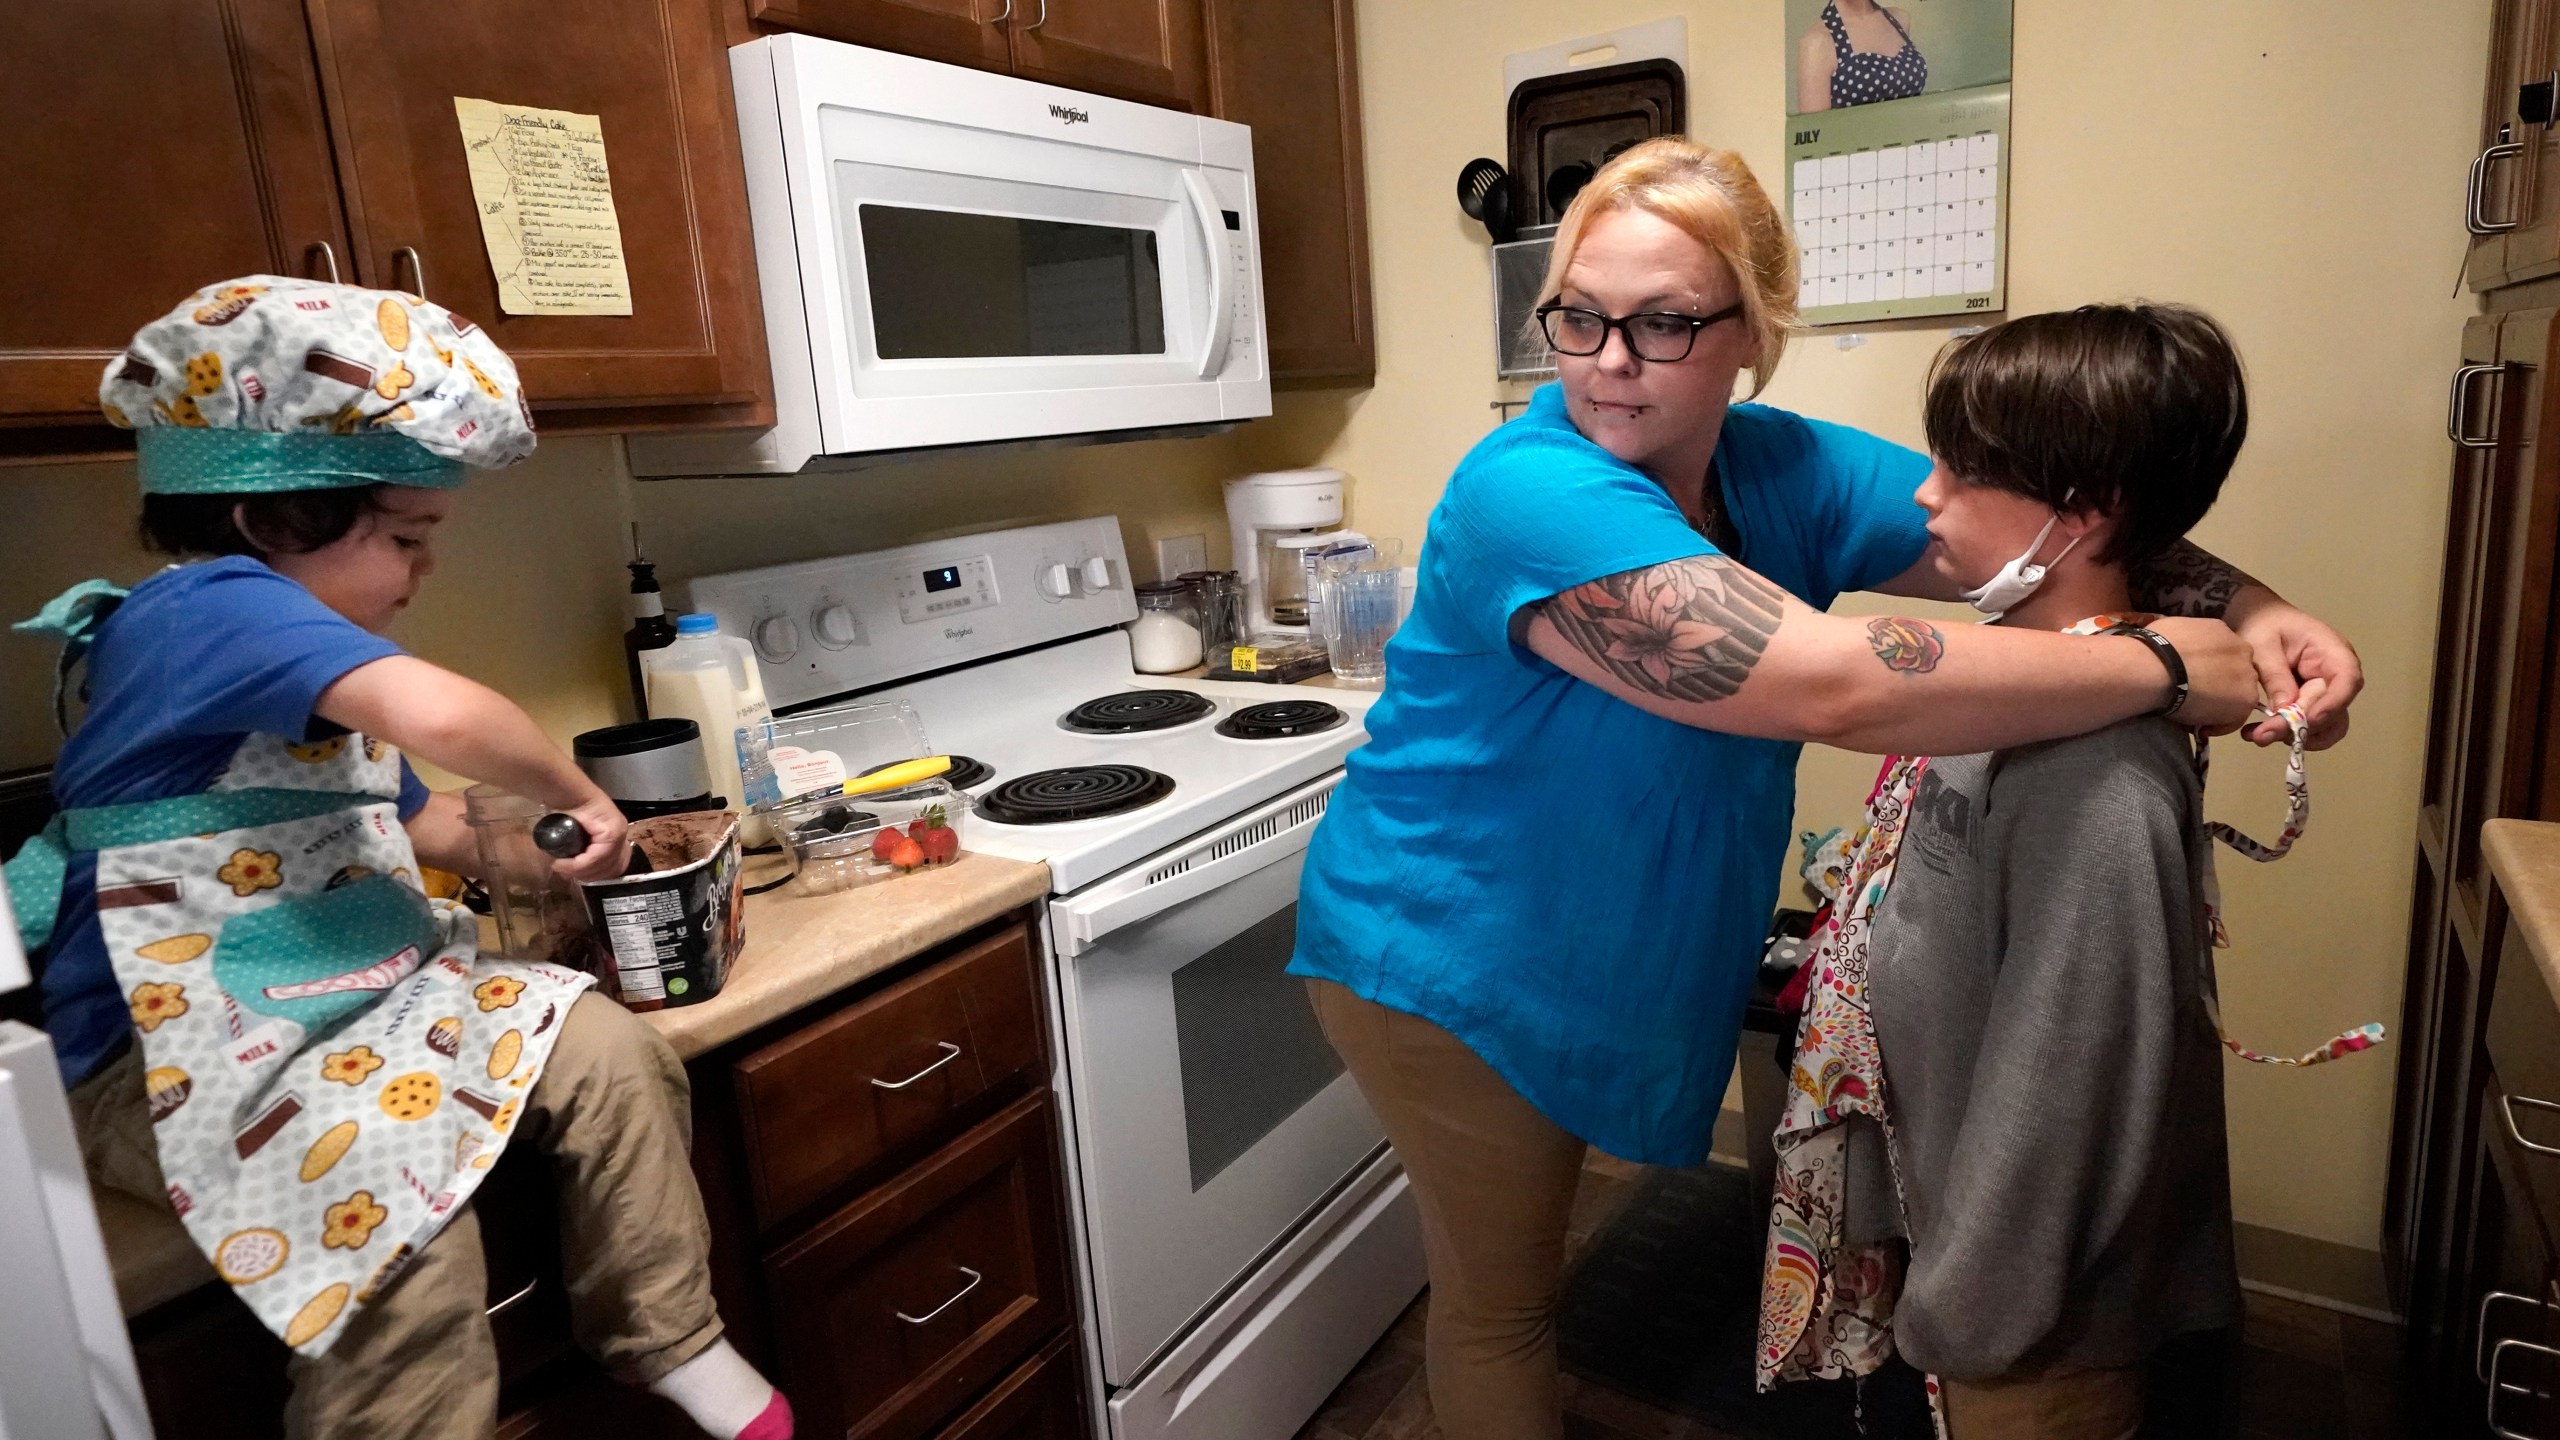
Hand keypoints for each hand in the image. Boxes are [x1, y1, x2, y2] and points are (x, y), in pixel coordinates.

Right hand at [549, 790, 629, 884]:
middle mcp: (622, 835)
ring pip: (603, 865)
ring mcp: (620, 832)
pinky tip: (563, 862)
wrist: (566, 793)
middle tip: (567, 874)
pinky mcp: (612, 831)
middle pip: (612, 869)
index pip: (615, 867)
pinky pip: (597, 857)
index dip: (596, 876)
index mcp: (617, 838)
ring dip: (579, 871)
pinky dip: (578, 864)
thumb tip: (576, 874)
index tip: (576, 877)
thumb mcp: (577, 838)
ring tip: (561, 867)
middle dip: (589, 876)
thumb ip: (583, 855)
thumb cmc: (568, 813)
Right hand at [2147, 618, 2259, 730]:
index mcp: (2222, 630)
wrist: (2155, 669)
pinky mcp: (2246, 699)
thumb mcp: (2174, 629)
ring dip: (2220, 705)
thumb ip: (2189, 640)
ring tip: (2196, 715)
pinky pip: (2234, 718)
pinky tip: (2200, 726)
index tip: (2192, 679)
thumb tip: (2180, 652)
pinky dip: (2218, 725)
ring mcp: (2247, 674)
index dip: (2209, 668)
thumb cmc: (2153, 648)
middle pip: (2235, 672)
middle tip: (2195, 697)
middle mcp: (2242, 649)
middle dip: (2219, 685)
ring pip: (2237, 694)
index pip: (2223, 652)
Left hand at [2230, 599, 2362, 748]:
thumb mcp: (2262, 645)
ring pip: (2325, 726)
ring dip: (2294, 735)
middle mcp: (2336, 676)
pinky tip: (2258, 732)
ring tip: (2258, 734)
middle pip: (2334, 711)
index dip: (2333, 703)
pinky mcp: (2311, 704)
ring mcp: (2326, 693)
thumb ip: (2275, 675)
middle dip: (2301, 727)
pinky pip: (2308, 726)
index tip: (2309, 720)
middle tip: (2264, 733)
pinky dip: (2286, 733)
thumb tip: (2286, 709)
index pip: (2347, 680)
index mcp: (2332, 652)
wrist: (2256, 622)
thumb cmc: (2263, 625)